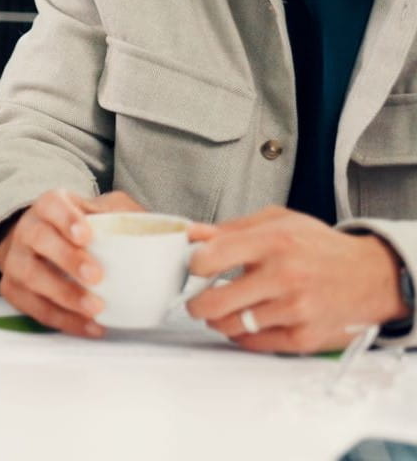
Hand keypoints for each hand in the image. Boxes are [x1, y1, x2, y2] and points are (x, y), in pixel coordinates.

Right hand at [0, 189, 144, 337]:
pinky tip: (90, 325)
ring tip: (95, 308)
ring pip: (31, 276)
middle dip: (67, 258)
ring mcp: (16, 260)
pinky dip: (63, 320)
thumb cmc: (79, 229)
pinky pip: (34, 307)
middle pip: (39, 240)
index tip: (87, 236)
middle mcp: (26, 230)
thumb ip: (132, 217)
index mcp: (49, 206)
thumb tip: (185, 232)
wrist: (36, 245)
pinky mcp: (13, 289)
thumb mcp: (103, 211)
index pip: (52, 206)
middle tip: (96, 276)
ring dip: (63, 294)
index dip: (66, 219)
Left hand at [185, 206, 408, 353]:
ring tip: (224, 309)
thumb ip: (230, 228)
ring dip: (218, 320)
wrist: (371, 276)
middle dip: (196, 303)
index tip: (197, 268)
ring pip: (230, 326)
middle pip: (213, 303)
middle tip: (198, 300)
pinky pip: (254, 343)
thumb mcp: (278, 221)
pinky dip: (242, 335)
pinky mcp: (304, 337)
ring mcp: (295, 310)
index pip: (208, 259)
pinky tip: (248, 321)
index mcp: (274, 242)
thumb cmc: (320, 247)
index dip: (194, 265)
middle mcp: (285, 277)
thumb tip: (192, 234)